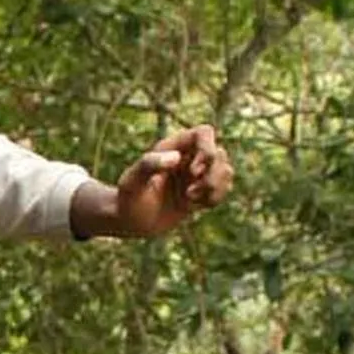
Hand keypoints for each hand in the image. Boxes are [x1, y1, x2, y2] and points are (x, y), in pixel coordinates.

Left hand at [102, 125, 233, 238]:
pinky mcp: (201, 191)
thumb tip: (176, 157)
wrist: (129, 221)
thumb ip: (149, 165)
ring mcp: (196, 174)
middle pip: (220, 154)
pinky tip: (198, 206)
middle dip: (212, 175)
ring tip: (191, 199)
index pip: (205, 132)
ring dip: (215, 187)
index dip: (207, 149)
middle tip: (189, 192)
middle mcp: (188, 157)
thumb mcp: (132, 182)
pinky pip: (223, 188)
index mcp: (172, 146)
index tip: (193, 171)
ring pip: (226, 171)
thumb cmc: (127, 198)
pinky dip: (216, 198)